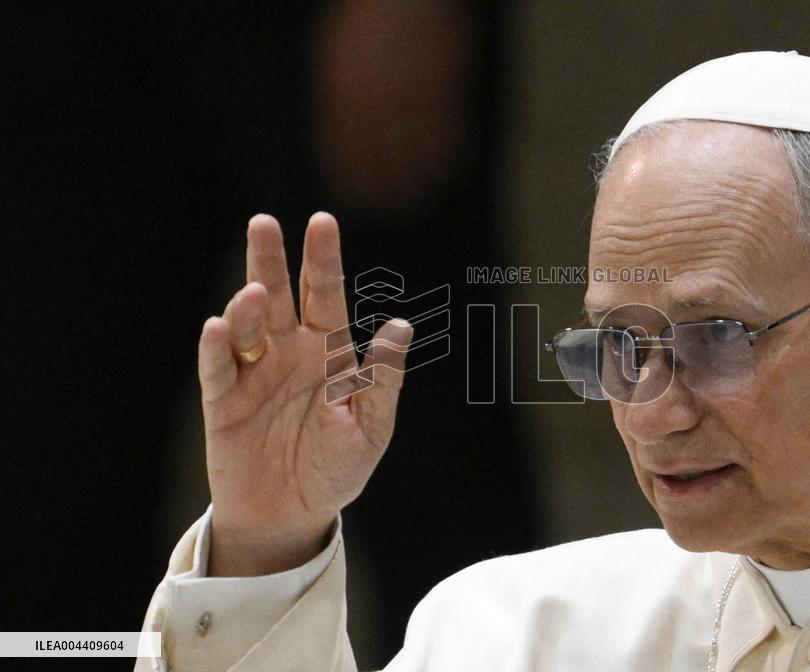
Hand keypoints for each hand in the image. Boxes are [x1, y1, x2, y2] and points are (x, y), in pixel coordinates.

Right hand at [198, 212, 412, 575]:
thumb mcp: (371, 427)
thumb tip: (401, 326)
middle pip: (279, 297)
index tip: (321, 222)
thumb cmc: (336, 469)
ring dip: (247, 307)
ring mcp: (254, 374)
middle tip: (264, 223)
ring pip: (246, 327)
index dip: (323, 260)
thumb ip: (382, 378)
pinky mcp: (224, 402)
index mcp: (328, 353)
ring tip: (254, 295)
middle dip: (270, 260)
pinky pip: (218, 370)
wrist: (292, 517)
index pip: (326, 296)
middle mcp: (288, 353)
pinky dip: (217, 350)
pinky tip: (218, 329)